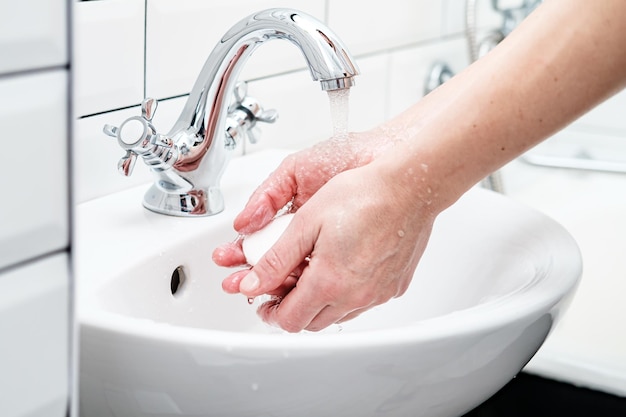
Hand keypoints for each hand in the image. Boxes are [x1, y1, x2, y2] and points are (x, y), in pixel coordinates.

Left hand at [213, 137, 436, 331]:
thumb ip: (275, 260)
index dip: (271, 312)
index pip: (289, 320)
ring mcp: (377, 294)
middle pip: (312, 323)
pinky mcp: (394, 288)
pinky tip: (342, 269)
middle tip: (284, 286)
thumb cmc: (362, 196)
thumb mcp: (306, 223)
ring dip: (319, 304)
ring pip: (337, 316)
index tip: (265, 299)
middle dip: (292, 309)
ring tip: (312, 274)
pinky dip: (345, 295)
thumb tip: (252, 284)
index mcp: (329, 282)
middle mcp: (355, 297)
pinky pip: (362, 304)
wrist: (409, 188)